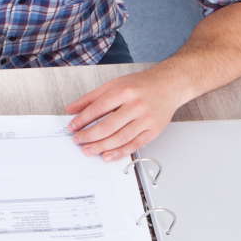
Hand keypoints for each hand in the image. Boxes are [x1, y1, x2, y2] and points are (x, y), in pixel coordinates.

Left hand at [65, 68, 190, 160]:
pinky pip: (134, 145)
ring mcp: (146, 119)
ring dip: (101, 147)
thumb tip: (71, 109)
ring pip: (120, 138)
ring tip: (88, 150)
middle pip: (108, 126)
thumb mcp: (113, 84)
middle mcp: (136, 105)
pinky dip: (119, 152)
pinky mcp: (154, 130)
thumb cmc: (140, 85)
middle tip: (78, 141)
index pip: (98, 108)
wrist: (169, 85)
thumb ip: (91, 98)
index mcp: (124, 91)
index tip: (72, 127)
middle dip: (89, 136)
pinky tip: (107, 155)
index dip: (82, 120)